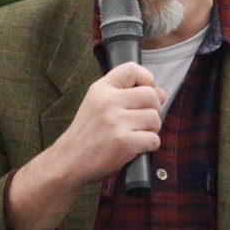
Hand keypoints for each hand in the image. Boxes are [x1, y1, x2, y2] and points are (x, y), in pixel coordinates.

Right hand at [52, 62, 165, 187]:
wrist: (68, 161)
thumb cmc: (88, 133)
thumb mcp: (99, 104)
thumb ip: (128, 95)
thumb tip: (161, 93)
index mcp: (101, 88)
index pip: (132, 69)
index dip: (146, 79)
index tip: (145, 92)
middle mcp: (108, 101)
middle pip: (151, 95)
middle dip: (153, 110)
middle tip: (141, 121)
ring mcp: (116, 122)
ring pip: (154, 118)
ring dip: (152, 129)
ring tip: (136, 134)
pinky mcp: (124, 142)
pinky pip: (154, 139)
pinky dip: (150, 146)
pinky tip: (136, 147)